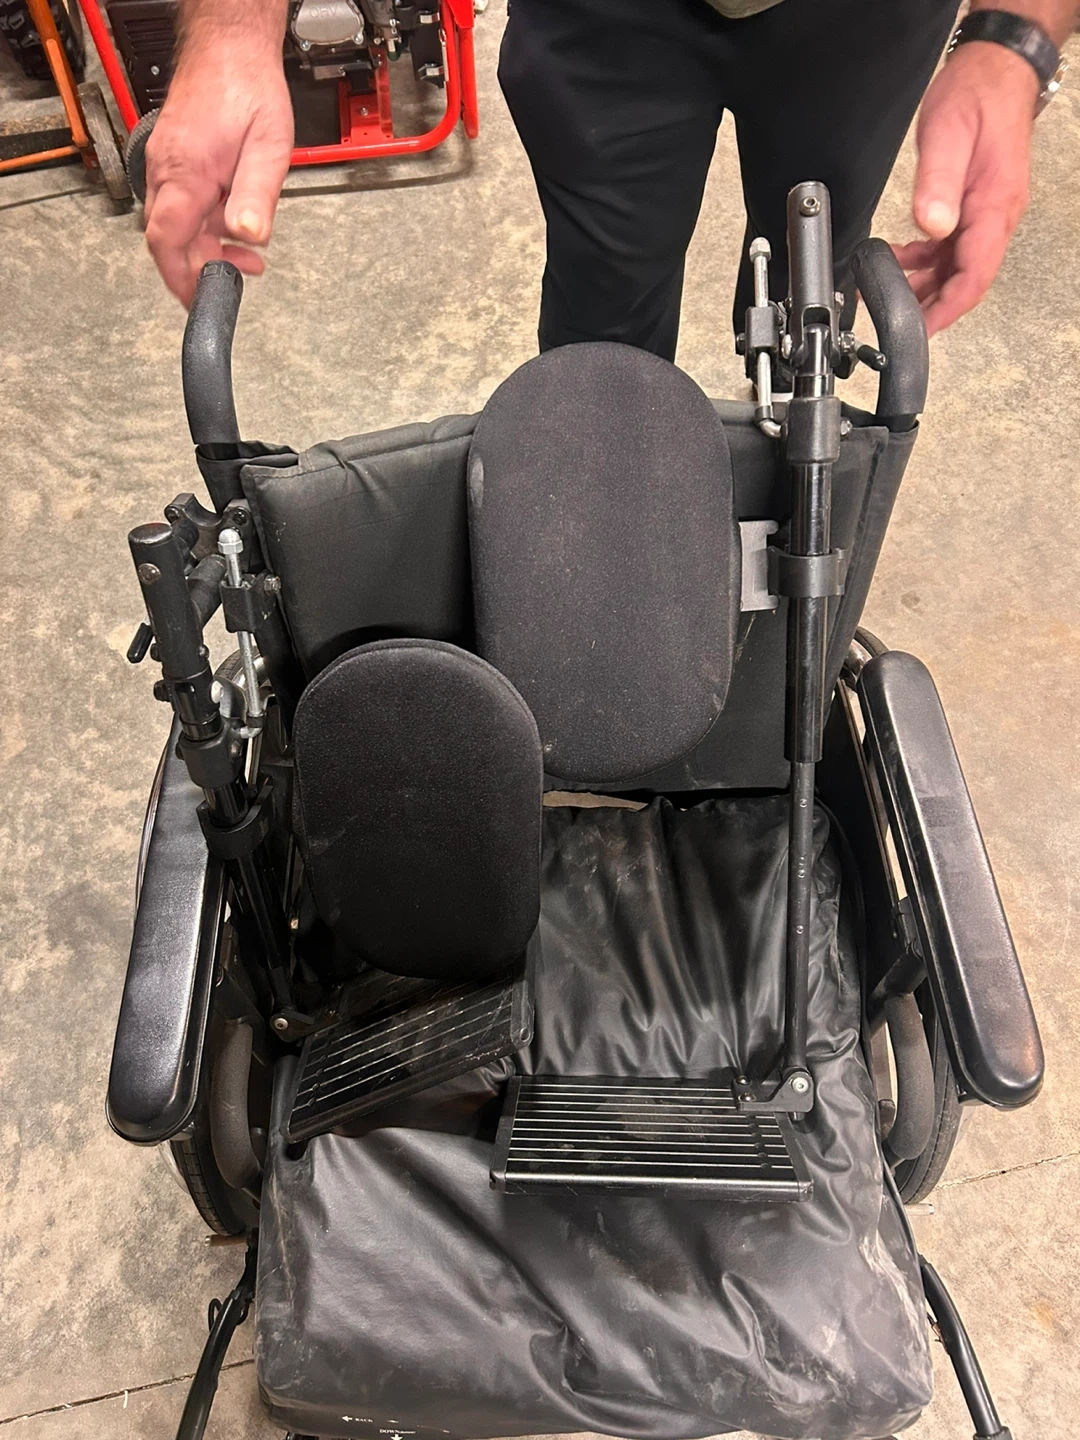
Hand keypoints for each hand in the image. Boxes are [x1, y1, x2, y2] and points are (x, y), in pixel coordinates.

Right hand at [144, 51, 293, 306]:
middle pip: (170, 239)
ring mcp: (166, 164)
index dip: (181, 280)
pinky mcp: (174, 159)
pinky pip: (182, 204)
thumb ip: (257, 197)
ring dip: (207, 244)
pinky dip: (204, 222)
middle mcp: (166, 170)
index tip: (200, 301)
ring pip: (176, 223)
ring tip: (246, 249)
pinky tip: (231, 219)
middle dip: (203, 265)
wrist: (230, 45)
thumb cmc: (248, 87)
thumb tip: (248, 238)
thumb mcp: (268, 148)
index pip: (167, 243)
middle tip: (242, 271)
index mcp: (184, 173)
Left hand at [892, 41, 1038, 335]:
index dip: (948, 309)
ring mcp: (985, 214)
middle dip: (930, 305)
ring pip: (955, 267)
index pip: (974, 276)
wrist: (996, 71)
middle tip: (890, 316)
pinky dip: (924, 261)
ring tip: (885, 291)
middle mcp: (995, 216)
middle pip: (965, 280)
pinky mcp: (973, 208)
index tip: (921, 330)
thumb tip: (932, 227)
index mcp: (994, 207)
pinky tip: (899, 261)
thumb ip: (937, 184)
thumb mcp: (948, 137)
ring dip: (922, 284)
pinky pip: (950, 248)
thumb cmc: (978, 98)